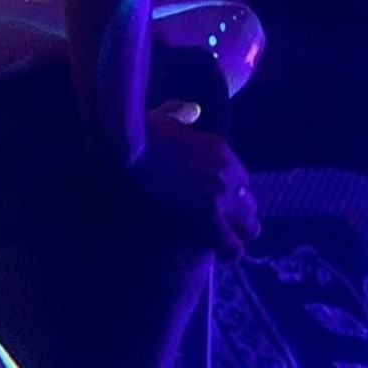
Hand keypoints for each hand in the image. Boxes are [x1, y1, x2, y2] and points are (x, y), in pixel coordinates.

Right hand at [129, 100, 260, 262]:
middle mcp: (227, 170)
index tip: (210, 208)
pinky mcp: (208, 215)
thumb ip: (179, 114)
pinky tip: (212, 257)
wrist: (117, 146)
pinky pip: (233, 246)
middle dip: (233, 217)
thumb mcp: (160, 117)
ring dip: (233, 235)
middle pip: (250, 204)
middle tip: (212, 229)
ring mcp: (220, 193)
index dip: (226, 197)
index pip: (241, 181)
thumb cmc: (130, 133)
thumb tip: (192, 109)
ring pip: (250, 227)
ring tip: (213, 245)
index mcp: (219, 148)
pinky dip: (226, 254)